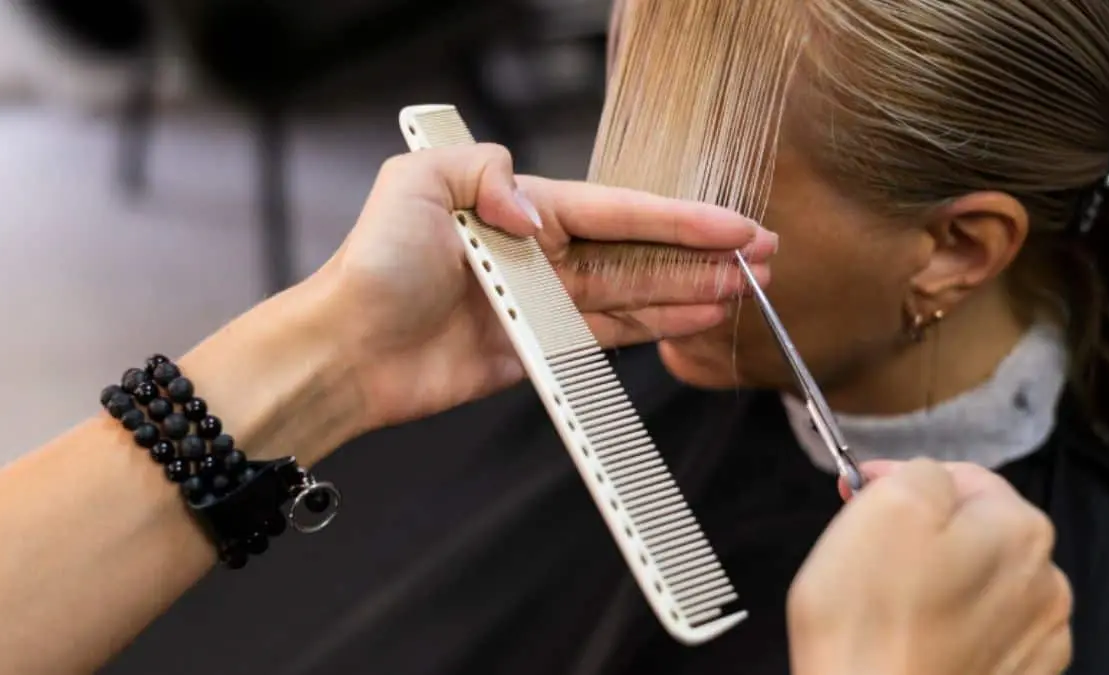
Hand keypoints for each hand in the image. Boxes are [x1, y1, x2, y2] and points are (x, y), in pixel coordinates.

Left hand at [318, 143, 776, 430]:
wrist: (346, 350)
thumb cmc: (372, 266)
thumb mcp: (419, 183)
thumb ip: (487, 172)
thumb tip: (540, 212)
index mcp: (521, 206)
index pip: (620, 210)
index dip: (682, 218)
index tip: (735, 225)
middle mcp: (539, 253)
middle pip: (640, 253)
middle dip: (702, 255)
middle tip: (762, 260)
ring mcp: (542, 304)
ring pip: (634, 295)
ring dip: (689, 292)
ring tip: (744, 293)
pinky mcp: (537, 350)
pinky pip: (607, 337)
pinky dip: (652, 330)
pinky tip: (691, 322)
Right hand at [788, 460, 1072, 674]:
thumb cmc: (871, 616)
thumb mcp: (886, 506)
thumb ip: (920, 471)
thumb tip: (927, 480)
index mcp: (1019, 528)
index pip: (960, 475)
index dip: (901, 479)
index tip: (857, 496)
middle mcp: (1047, 581)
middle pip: (975, 528)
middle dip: (923, 528)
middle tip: (866, 548)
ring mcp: (1038, 639)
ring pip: (980, 580)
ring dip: (940, 576)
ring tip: (888, 597)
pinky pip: (984, 630)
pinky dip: (953, 624)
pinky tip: (917, 635)